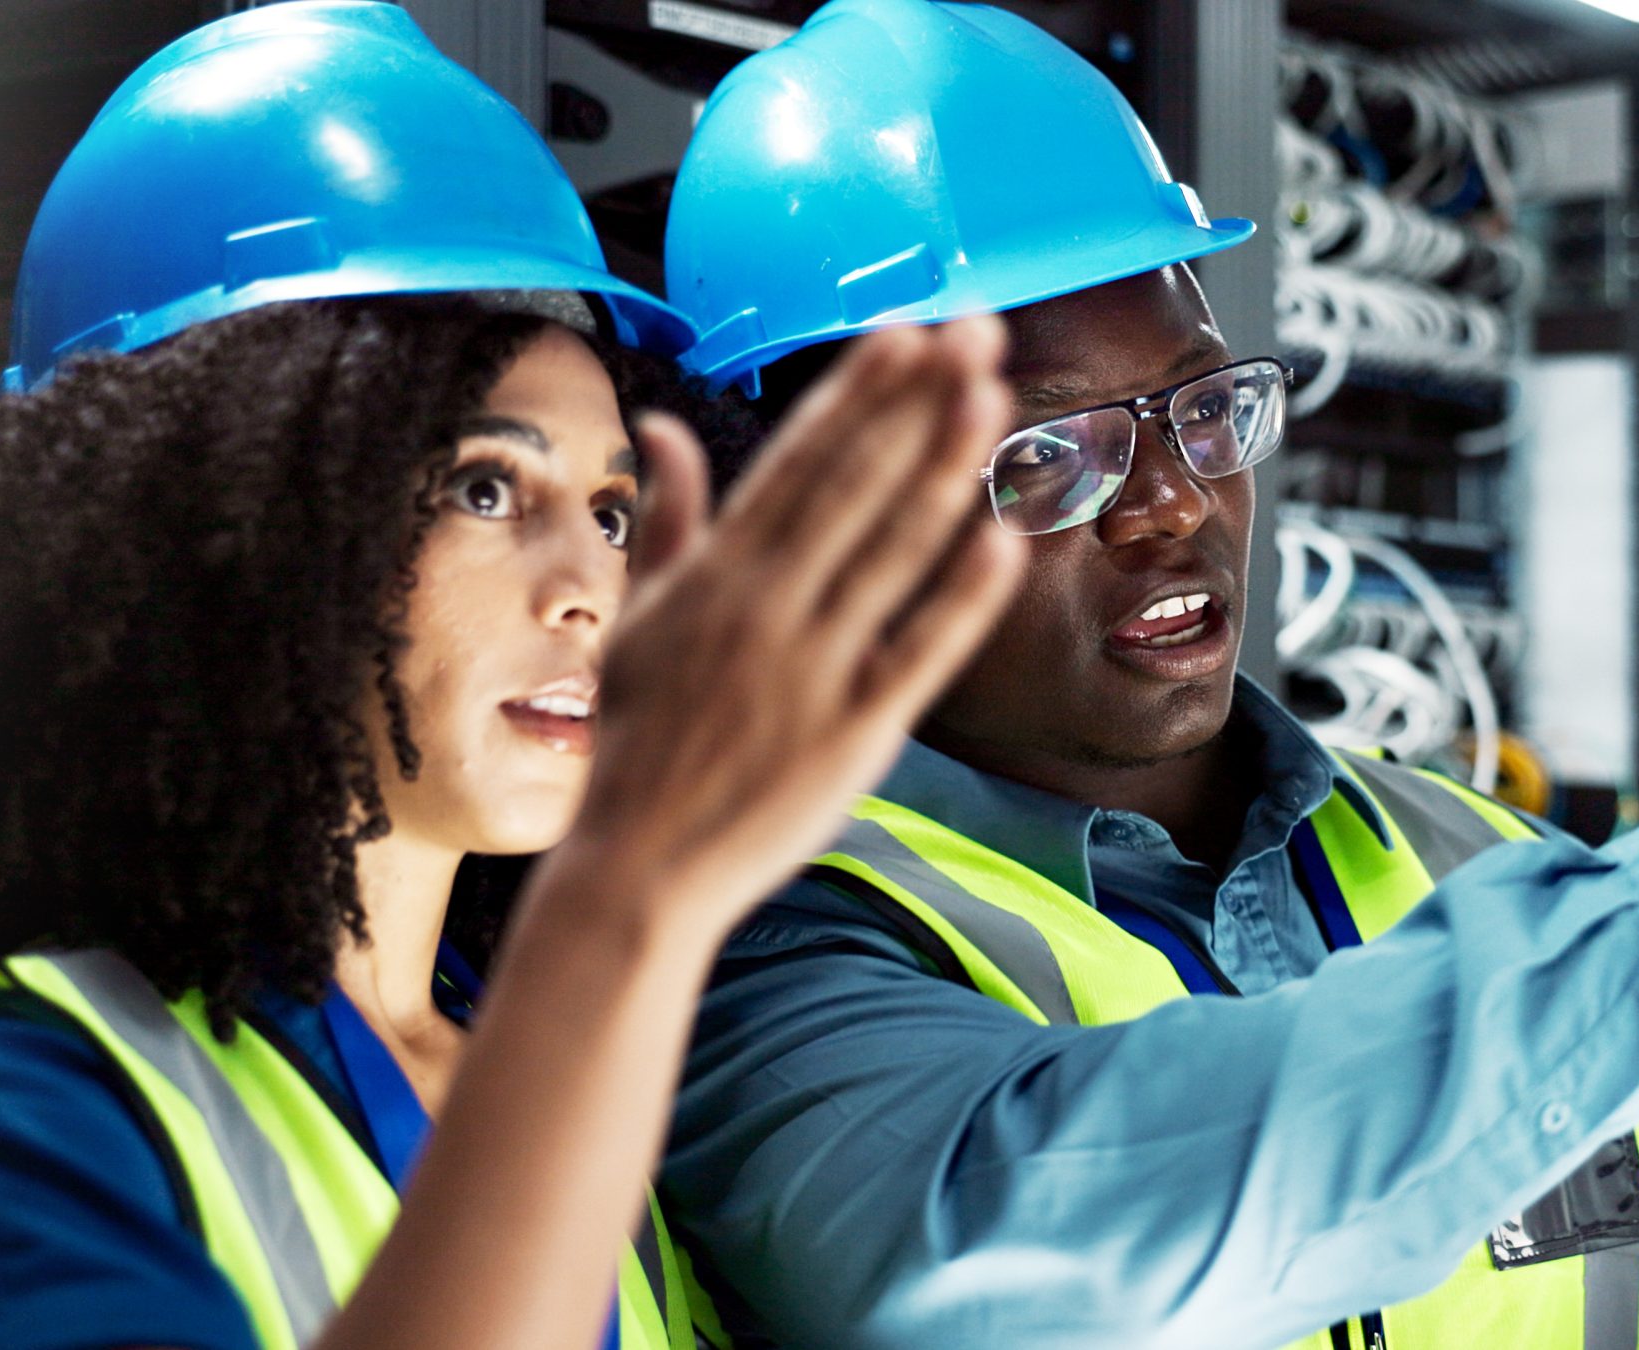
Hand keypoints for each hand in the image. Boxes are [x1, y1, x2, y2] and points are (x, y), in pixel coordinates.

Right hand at [558, 318, 1022, 938]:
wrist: (637, 870)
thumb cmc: (637, 744)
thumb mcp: (637, 622)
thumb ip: (666, 518)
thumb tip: (662, 425)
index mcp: (715, 577)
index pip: (797, 462)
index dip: (856, 394)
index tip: (904, 331)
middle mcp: (766, 610)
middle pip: (854, 487)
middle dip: (916, 403)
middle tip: (973, 331)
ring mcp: (813, 671)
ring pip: (892, 554)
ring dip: (944, 470)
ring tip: (992, 397)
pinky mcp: (854, 735)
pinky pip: (917, 654)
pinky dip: (960, 597)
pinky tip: (1002, 538)